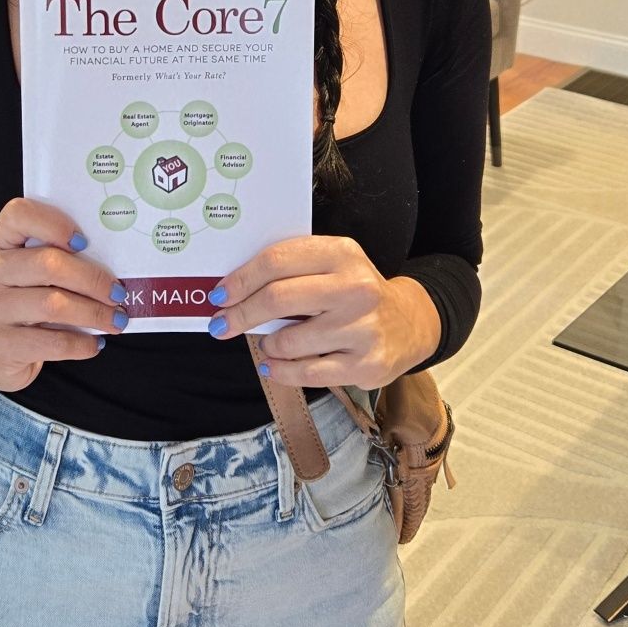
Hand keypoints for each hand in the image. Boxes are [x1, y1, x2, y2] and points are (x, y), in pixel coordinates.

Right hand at [0, 198, 128, 391]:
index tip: (84, 241)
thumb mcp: (26, 269)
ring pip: (53, 305)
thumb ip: (56, 257)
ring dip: (94, 313)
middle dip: (92, 279)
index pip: (19, 215)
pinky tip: (95, 343)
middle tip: (118, 293)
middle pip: (48, 264)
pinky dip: (81, 344)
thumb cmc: (17, 298)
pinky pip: (51, 343)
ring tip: (116, 320)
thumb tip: (112, 263)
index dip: (54, 224)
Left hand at [205, 235, 441, 387]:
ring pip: (288, 341)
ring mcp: (363, 328)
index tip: (219, 295)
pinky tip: (271, 364)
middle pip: (278, 299)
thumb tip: (232, 290)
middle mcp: (356, 288)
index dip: (241, 279)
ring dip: (265, 344)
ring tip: (264, 342)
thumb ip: (290, 269)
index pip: (277, 260)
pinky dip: (279, 371)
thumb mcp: (331, 265)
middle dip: (240, 314)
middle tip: (221, 325)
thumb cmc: (353, 291)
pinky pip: (306, 373)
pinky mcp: (366, 365)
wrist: (408, 323)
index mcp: (342, 253)